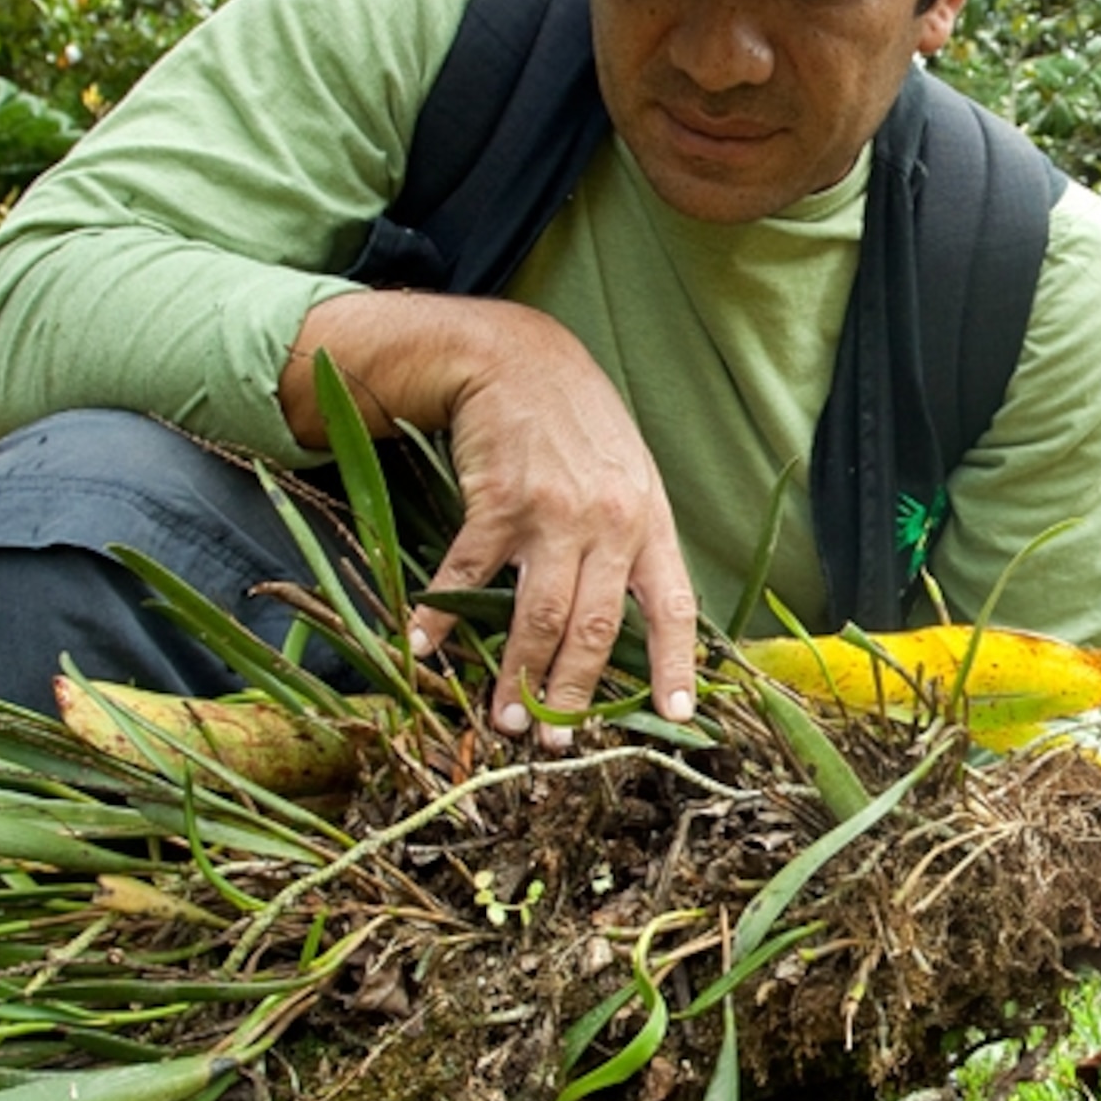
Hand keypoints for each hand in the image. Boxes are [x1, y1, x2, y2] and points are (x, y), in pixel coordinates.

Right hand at [286, 295, 699, 741]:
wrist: (519, 359)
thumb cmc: (580, 429)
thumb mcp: (631, 479)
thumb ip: (635, 544)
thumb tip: (638, 627)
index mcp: (649, 524)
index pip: (672, 607)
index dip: (675, 665)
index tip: (677, 716)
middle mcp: (609, 523)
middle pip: (595, 629)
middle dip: (573, 695)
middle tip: (555, 742)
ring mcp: (553, 513)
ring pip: (537, 615)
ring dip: (517, 676)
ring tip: (503, 719)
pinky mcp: (498, 501)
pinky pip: (469, 575)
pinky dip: (441, 617)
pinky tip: (423, 649)